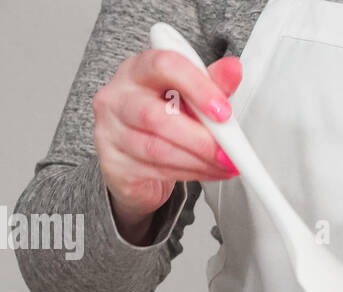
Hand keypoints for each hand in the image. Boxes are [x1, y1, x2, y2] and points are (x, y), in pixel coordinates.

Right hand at [92, 50, 243, 243]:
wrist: (134, 158)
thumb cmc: (162, 119)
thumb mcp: (189, 96)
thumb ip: (212, 84)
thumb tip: (233, 69)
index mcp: (138, 70)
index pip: (163, 65)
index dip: (197, 87)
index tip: (223, 111)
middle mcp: (117, 97)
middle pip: (155, 116)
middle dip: (200, 139)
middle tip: (228, 152)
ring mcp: (110, 132)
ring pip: (156, 149)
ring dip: (199, 161)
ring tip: (224, 164)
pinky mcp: (113, 164)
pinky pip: (155, 170)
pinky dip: (190, 174)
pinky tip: (207, 172)